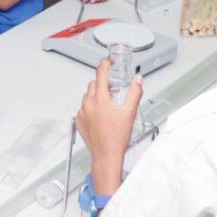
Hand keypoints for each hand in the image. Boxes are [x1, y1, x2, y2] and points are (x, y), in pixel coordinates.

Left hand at [76, 59, 142, 192]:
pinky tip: (100, 115)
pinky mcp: (78, 121)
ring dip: (96, 95)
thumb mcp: (130, 112)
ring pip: (88, 96)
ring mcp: (81, 112)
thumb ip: (134, 93)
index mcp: (100, 99)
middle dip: (103, 82)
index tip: (108, 61)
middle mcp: (88, 103)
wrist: (106, 155)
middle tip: (113, 87)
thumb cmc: (117, 137)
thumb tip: (138, 79)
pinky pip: (83, 108)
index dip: (105, 64)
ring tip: (108, 103)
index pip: (100, 74)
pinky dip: (91, 107)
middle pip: (94, 84)